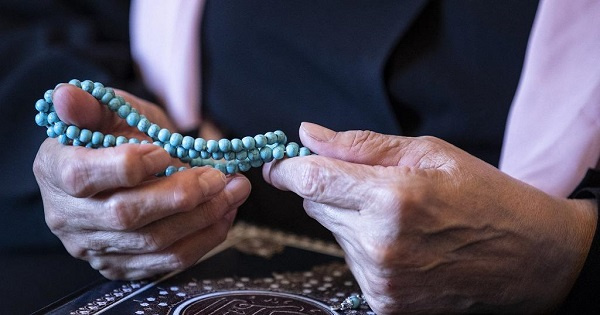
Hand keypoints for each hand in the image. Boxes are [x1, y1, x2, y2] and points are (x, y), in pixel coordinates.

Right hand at [33, 85, 250, 279]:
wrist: (123, 167)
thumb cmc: (117, 134)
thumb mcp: (110, 110)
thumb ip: (93, 105)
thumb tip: (66, 95)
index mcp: (54, 170)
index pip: (83, 176)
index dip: (129, 164)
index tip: (165, 151)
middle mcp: (67, 216)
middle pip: (125, 215)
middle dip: (181, 195)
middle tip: (220, 176)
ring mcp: (94, 247)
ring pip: (153, 241)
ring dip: (203, 217)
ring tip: (235, 191)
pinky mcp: (123, 265)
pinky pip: (168, 261)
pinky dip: (204, 238)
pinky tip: (225, 213)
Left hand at [263, 122, 596, 313]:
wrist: (528, 257)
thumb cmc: (485, 197)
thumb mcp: (428, 153)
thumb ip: (361, 145)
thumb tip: (308, 135)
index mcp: (392, 198)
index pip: (311, 180)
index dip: (287, 169)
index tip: (278, 164)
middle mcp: (380, 244)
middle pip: (318, 206)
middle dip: (332, 189)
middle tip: (371, 183)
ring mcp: (381, 279)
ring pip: (334, 234)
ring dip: (351, 220)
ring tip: (400, 216)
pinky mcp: (385, 302)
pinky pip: (352, 262)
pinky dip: (365, 248)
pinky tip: (403, 243)